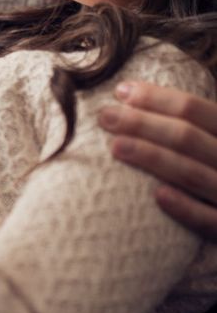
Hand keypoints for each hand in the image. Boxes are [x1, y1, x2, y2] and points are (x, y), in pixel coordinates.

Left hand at [98, 81, 216, 239]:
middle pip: (187, 137)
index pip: (194, 108)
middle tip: (105, 117)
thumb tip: (128, 96)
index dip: (156, 98)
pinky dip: (187, 208)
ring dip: (152, 157)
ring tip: (115, 146)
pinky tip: (158, 196)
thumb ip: (187, 125)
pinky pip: (211, 220)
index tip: (120, 92)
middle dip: (142, 123)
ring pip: (193, 174)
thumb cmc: (210, 165)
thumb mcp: (208, 139)